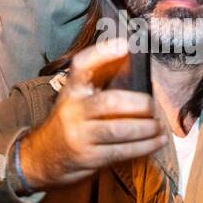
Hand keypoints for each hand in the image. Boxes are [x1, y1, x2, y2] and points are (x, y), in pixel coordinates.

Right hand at [18, 38, 167, 189]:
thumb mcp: (77, 99)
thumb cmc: (70, 122)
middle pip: (109, 103)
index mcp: (72, 91)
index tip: (125, 45)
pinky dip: (144, 146)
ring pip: (119, 130)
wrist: (43, 157)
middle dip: (138, 104)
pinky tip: (157, 141)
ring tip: (159, 126)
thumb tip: (133, 62)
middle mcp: (73, 111)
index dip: (102, 54)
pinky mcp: (89, 157)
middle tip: (153, 106)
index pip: (82, 66)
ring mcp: (79, 136)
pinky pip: (121, 151)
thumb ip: (99, 84)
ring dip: (145, 128)